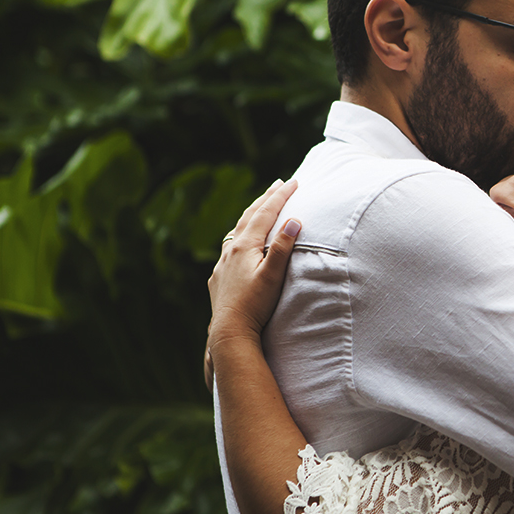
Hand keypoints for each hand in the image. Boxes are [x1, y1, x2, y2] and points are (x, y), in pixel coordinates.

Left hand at [205, 179, 299, 385]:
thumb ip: (283, 247)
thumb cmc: (255, 305)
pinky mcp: (219, 277)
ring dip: (251, 216)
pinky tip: (240, 243)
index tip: (294, 182)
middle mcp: (230, 250)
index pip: (265, 213)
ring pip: (237, 231)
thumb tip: (293, 220)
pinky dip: (240, 236)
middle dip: (265, 199)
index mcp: (245, 246)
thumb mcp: (273, 275)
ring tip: (260, 208)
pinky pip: (229, 248)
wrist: (229, 331)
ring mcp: (222, 264)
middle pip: (249, 217)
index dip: (280, 196)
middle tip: (278, 185)